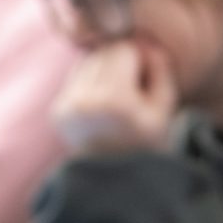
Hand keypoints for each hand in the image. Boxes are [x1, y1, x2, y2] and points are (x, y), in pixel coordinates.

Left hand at [52, 40, 179, 154]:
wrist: (114, 180)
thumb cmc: (147, 143)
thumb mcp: (164, 108)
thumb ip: (160, 70)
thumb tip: (145, 41)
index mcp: (116, 101)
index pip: (123, 49)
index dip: (139, 57)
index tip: (146, 78)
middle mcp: (86, 101)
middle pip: (104, 52)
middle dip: (121, 61)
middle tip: (133, 88)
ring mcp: (68, 106)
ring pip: (88, 61)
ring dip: (105, 70)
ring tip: (118, 98)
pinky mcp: (57, 111)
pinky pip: (76, 78)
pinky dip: (91, 83)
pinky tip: (102, 106)